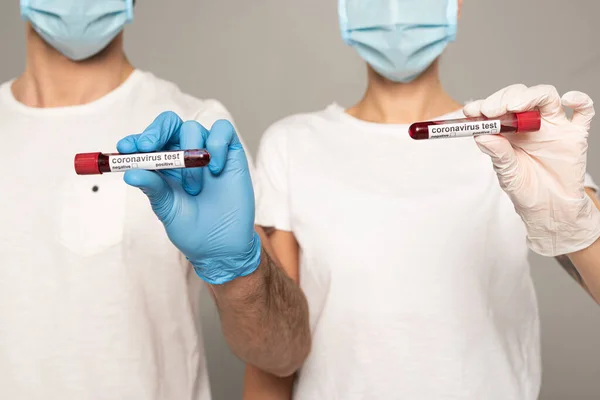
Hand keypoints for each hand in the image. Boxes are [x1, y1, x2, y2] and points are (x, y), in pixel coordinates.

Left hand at [116, 111, 260, 283]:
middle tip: (148, 147)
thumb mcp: (167, 209)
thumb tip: (130, 172)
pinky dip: (216, 144)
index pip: (148, 140)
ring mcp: (207, 152)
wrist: (222, 246)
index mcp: (163, 165)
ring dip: (188, 156)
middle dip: (156, 131)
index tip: (126, 149)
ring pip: (193, 128)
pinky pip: (223, 130)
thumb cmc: (192, 228)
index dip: (136, 139)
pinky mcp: (231, 153)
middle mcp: (184, 153)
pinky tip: (215, 170)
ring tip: (193, 188)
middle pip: (169, 123)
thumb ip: (152, 188)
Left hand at [464, 84, 599, 256]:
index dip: (483, 105)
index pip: (497, 108)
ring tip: (515, 107)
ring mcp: (553, 126)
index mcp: (509, 130)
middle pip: (519, 96)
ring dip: (529, 96)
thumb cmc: (525, 188)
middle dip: (503, 99)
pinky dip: (579, 99)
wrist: (550, 208)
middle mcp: (531, 123)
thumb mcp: (507, 173)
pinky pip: (583, 111)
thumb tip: (481, 135)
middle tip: (491, 110)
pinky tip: (567, 99)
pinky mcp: (575, 134)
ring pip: (545, 96)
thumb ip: (497, 153)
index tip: (471, 111)